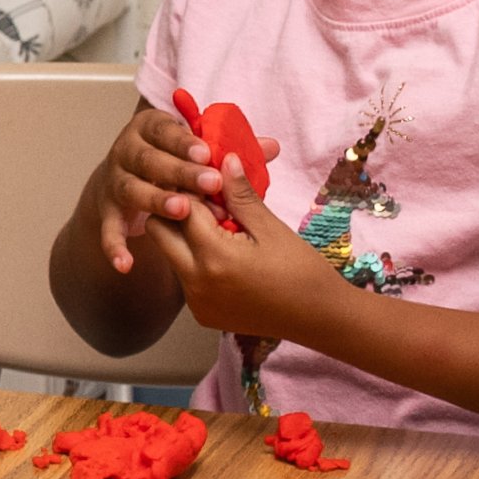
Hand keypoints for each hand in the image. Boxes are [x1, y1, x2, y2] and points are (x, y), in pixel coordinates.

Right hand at [87, 102, 238, 276]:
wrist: (130, 178)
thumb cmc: (176, 161)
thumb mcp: (197, 150)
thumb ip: (230, 149)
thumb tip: (271, 146)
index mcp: (150, 128)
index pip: (165, 130)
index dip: (186, 141)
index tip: (208, 153)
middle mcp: (127, 150)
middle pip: (149, 159)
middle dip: (179, 171)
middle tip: (209, 183)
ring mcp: (115, 180)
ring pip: (131, 189)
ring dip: (155, 200)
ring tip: (182, 210)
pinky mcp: (107, 210)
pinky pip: (109, 229)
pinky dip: (115, 245)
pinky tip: (127, 264)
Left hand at [157, 169, 309, 338]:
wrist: (319, 319)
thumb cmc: (302, 271)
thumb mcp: (271, 228)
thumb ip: (240, 195)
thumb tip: (225, 159)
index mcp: (214, 258)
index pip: (182, 208)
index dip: (194, 189)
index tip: (209, 178)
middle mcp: (195, 283)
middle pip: (159, 231)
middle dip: (178, 210)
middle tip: (210, 202)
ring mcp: (196, 302)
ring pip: (170, 254)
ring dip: (186, 235)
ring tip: (223, 228)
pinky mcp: (202, 313)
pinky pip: (185, 276)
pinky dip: (196, 259)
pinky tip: (226, 253)